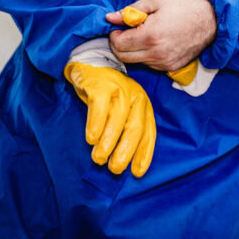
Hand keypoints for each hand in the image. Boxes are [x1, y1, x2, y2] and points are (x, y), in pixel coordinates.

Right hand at [64, 62, 155, 176]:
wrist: (90, 65)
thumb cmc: (107, 96)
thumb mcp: (120, 111)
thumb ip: (123, 131)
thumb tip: (121, 161)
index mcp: (143, 105)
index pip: (148, 131)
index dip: (144, 152)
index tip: (137, 172)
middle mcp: (135, 96)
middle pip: (135, 126)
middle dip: (126, 149)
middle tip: (116, 168)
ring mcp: (119, 89)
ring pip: (118, 117)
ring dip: (108, 140)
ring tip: (100, 158)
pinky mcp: (101, 85)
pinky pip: (100, 106)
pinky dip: (96, 123)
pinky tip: (91, 138)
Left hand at [107, 0, 216, 71]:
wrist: (211, 21)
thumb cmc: (183, 8)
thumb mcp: (156, 0)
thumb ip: (131, 10)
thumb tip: (110, 18)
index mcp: (150, 35)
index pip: (118, 44)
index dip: (114, 34)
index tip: (120, 26)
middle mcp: (156, 53)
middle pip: (123, 57)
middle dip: (120, 44)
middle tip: (128, 32)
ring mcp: (164, 63)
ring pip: (136, 61)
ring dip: (134, 50)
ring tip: (147, 34)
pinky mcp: (171, 68)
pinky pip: (150, 64)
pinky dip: (148, 55)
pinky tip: (158, 42)